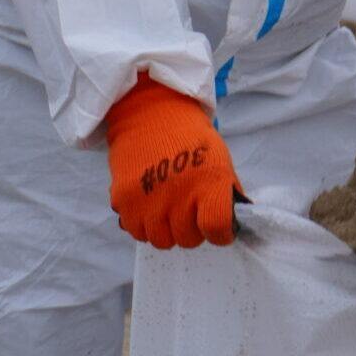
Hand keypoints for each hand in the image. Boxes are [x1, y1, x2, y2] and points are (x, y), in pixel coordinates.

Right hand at [103, 76, 240, 248]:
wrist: (150, 115)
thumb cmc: (191, 139)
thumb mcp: (220, 161)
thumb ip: (225, 195)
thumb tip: (232, 224)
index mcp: (208, 182)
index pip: (217, 228)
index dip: (221, 233)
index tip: (219, 229)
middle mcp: (178, 195)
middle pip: (188, 239)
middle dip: (192, 229)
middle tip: (189, 212)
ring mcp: (148, 201)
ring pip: (161, 241)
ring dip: (167, 229)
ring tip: (168, 208)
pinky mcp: (124, 202)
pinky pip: (136, 232)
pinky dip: (144, 225)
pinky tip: (149, 205)